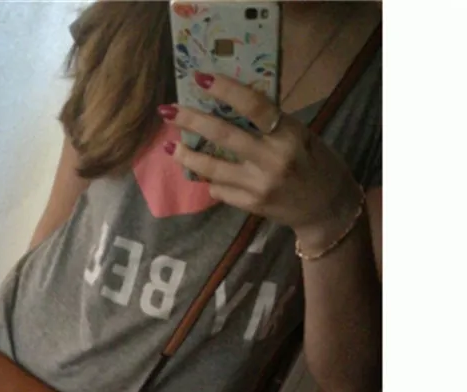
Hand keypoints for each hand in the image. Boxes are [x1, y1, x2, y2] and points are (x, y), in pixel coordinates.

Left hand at [159, 73, 362, 250]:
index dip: (226, 90)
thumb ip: (269, 125)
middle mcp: (272, 160)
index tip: (201, 79)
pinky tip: (203, 174)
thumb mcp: (301, 136)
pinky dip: (210, 180)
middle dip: (191, 121)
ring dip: (187, 156)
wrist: (326, 209)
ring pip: (212, 168)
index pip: (254, 106)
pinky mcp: (251, 206)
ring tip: (169, 147)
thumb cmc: (316, 164)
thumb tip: (230, 106)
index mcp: (288, 134)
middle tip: (168, 111)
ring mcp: (259, 185)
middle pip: (223, 136)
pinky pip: (220, 190)